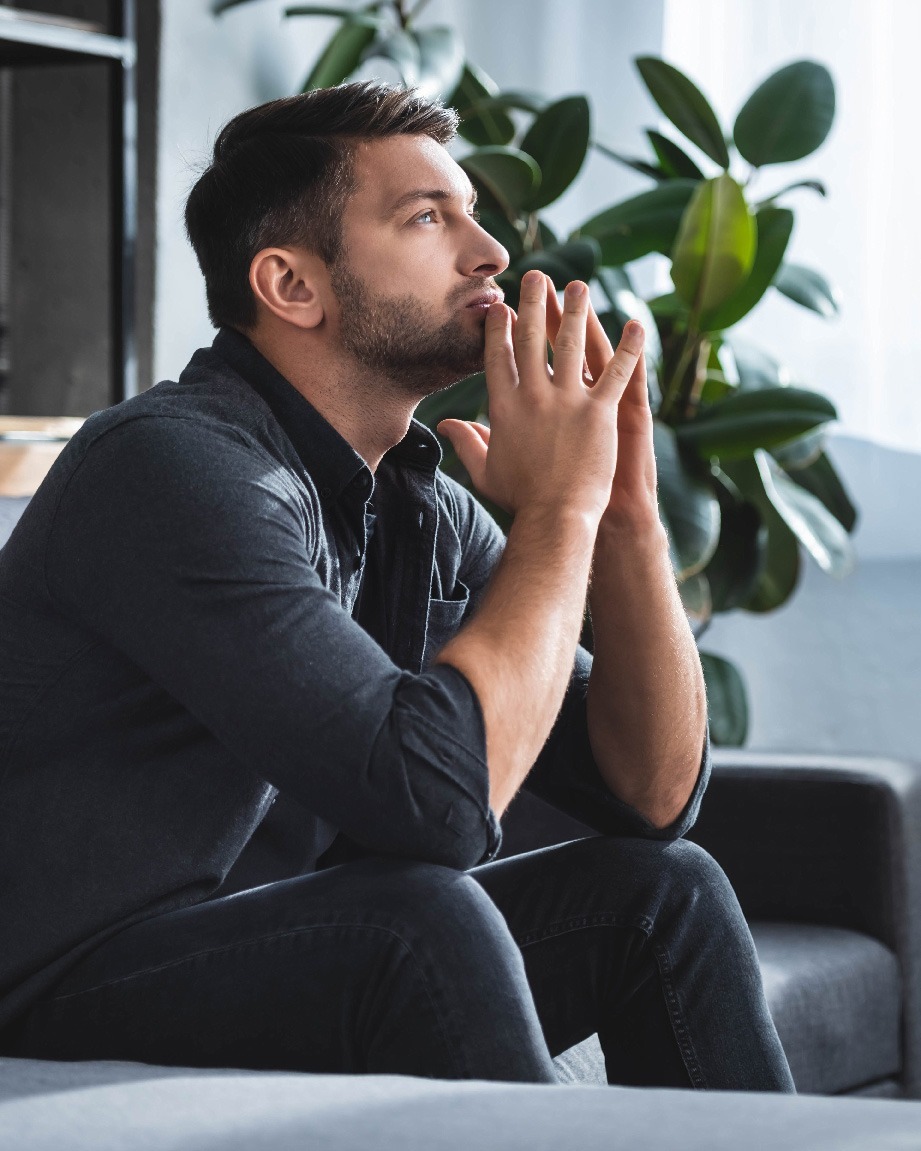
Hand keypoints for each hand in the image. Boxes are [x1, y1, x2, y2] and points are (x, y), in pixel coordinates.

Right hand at [438, 270, 644, 524]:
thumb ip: (467, 442)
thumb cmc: (520, 500)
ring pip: (573, 345)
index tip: (502, 306)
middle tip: (537, 276)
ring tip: (579, 286)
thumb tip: (448, 425)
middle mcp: (533, 396)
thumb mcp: (485, 471)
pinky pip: (617, 372)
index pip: (499, 357)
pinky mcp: (599, 413)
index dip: (500, 328)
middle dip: (533, 303)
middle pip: (531, 339)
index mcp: (505, 408)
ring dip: (576, 311)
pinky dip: (630, 348)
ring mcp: (567, 402)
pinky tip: (637, 325)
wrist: (555, 519)